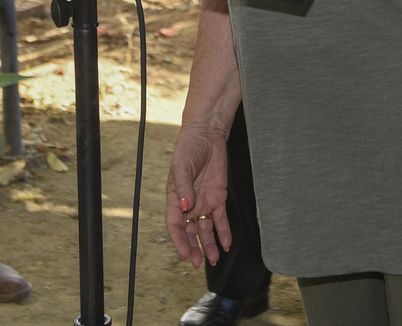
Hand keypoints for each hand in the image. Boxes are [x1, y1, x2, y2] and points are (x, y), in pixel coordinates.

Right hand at [164, 123, 230, 267]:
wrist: (206, 136)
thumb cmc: (188, 149)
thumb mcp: (182, 166)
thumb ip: (184, 187)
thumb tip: (185, 208)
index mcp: (175, 198)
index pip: (175, 225)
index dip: (179, 240)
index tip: (184, 254)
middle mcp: (189, 204)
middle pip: (190, 232)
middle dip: (193, 248)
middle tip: (197, 264)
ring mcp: (204, 202)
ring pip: (205, 229)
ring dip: (209, 245)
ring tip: (214, 260)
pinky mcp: (218, 198)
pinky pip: (221, 219)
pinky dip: (224, 232)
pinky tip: (226, 244)